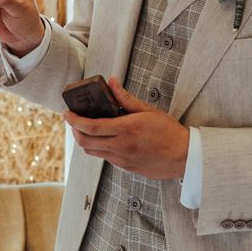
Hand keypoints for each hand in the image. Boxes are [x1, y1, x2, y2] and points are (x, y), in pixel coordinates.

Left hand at [63, 78, 189, 179]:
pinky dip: (98, 147)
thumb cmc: (169, 133)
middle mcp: (122, 147)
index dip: (74, 121)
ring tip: (86, 128)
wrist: (184, 156)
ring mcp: (122, 159)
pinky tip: (104, 138)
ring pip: (92, 151)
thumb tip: (112, 83)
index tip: (67, 113)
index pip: (91, 127)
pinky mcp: (125, 167)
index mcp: (127, 130)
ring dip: (84, 140)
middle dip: (74, 131)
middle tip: (73, 121)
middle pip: (85, 142)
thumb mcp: (148, 110)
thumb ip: (126, 98)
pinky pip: (104, 157)